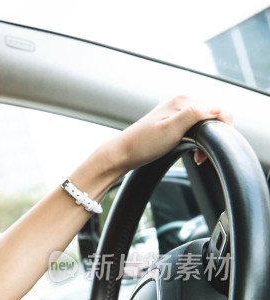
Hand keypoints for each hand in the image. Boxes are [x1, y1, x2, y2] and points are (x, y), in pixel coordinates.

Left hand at [107, 95, 232, 173]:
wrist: (122, 154)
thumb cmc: (143, 145)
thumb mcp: (172, 130)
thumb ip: (195, 115)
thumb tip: (218, 107)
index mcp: (183, 99)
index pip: (220, 109)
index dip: (220, 131)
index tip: (206, 149)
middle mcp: (182, 101)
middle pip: (215, 116)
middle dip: (213, 136)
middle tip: (199, 156)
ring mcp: (178, 110)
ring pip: (207, 123)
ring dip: (206, 140)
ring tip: (196, 156)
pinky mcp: (175, 121)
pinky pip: (198, 127)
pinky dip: (199, 141)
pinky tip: (192, 151)